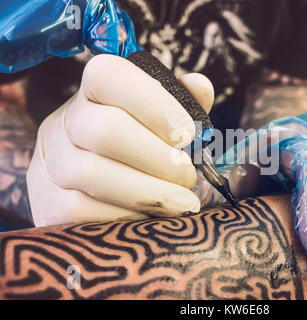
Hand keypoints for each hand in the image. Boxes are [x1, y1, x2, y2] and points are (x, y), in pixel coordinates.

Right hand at [26, 54, 213, 226]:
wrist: (78, 180)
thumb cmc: (131, 144)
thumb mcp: (154, 117)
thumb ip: (179, 102)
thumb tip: (200, 86)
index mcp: (93, 92)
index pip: (110, 76)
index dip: (155, 104)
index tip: (189, 133)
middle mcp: (66, 122)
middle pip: (106, 130)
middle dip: (160, 158)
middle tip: (189, 176)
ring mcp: (52, 164)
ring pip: (97, 174)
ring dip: (152, 192)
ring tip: (183, 201)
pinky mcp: (49, 204)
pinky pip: (87, 212)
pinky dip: (130, 217)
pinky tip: (152, 217)